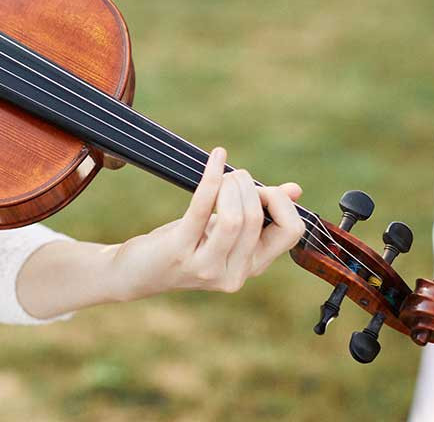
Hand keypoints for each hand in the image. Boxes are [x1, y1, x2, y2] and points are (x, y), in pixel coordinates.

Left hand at [109, 147, 304, 300]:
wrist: (138, 272)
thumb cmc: (185, 245)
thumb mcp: (224, 231)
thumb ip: (259, 214)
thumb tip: (295, 190)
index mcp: (253, 267)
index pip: (292, 233)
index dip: (281, 203)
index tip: (262, 191)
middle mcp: (234, 274)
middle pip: (258, 219)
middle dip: (248, 187)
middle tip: (234, 176)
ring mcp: (206, 267)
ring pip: (236, 219)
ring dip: (231, 185)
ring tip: (223, 175)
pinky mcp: (180, 251)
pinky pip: (202, 209)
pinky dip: (211, 178)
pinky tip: (216, 159)